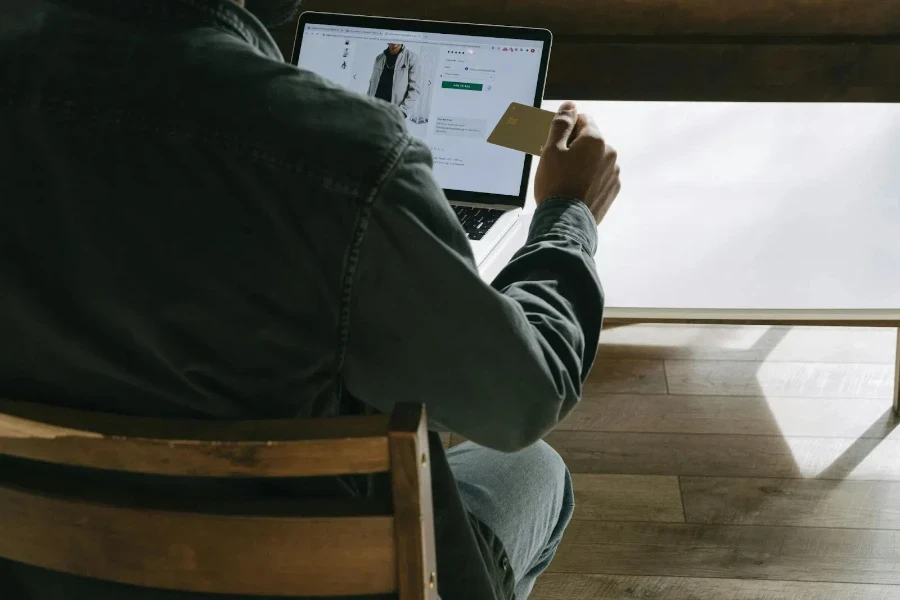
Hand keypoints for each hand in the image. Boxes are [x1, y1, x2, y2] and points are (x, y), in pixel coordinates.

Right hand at [534, 101, 620, 224]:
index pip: (582, 120)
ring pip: (595, 159)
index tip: (554, 144)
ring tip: (566, 181)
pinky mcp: (612, 190)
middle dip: (574, 147)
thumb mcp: (551, 150)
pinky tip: (576, 190)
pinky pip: (599, 176)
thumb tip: (570, 105)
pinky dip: (589, 179)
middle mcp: (610, 153)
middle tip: (556, 165)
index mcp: (596, 140)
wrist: (565, 222)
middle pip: (590, 140)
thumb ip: (562, 124)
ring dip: (582, 163)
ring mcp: (613, 173)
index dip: (566, 130)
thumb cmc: (555, 185)